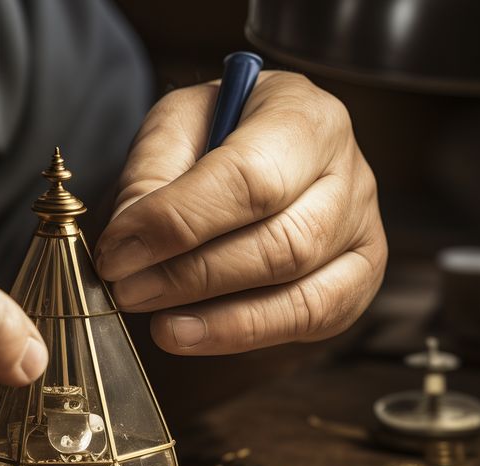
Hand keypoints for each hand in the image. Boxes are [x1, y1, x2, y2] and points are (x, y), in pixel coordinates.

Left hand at [96, 72, 386, 354]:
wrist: (260, 150)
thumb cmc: (216, 133)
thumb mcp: (175, 127)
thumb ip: (150, 176)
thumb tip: (129, 244)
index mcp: (304, 115)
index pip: (249, 178)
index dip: (178, 223)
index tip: (117, 251)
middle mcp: (347, 170)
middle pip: (279, 242)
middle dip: (190, 275)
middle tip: (127, 290)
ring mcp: (362, 228)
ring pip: (296, 287)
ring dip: (215, 315)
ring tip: (155, 321)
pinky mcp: (358, 279)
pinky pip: (309, 319)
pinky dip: (243, 334)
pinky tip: (190, 335)